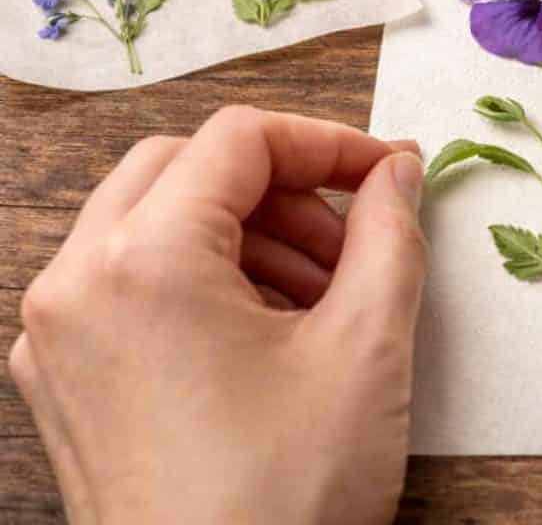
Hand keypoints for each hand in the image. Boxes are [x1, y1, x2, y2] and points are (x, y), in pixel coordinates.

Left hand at [9, 107, 426, 524]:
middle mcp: (77, 286)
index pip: (239, 139)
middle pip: (187, 167)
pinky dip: (209, 277)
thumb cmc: (284, 504)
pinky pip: (136, 282)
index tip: (385, 170)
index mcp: (140, 262)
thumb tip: (396, 170)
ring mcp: (59, 337)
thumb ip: (390, 233)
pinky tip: (274, 330)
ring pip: (158, 221)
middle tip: (351, 232)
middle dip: (283, 186)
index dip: (327, 142)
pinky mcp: (67, 380)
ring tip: (327, 292)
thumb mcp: (366, 348)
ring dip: (251, 233)